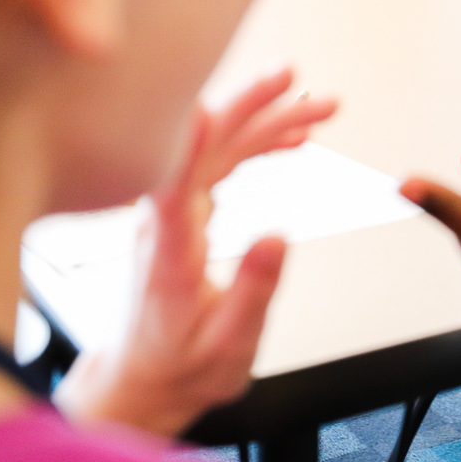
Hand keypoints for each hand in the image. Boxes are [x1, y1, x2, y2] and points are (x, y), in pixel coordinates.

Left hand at [53, 68, 336, 437]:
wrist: (143, 378)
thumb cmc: (181, 366)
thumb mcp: (227, 347)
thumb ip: (252, 292)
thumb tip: (276, 237)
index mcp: (168, 249)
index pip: (174, 178)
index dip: (189, 137)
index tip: (213, 102)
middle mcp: (163, 219)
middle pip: (203, 144)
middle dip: (252, 106)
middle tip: (298, 83)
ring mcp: (171, 211)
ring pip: (216, 146)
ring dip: (264, 120)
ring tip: (317, 108)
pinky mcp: (182, 211)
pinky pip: (218, 160)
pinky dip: (255, 142)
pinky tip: (288, 139)